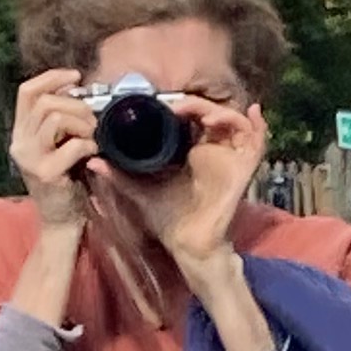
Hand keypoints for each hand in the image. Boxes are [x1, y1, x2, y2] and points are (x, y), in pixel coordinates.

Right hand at [9, 67, 96, 229]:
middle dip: (76, 105)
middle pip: (45, 102)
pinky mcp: (46, 173)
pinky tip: (93, 155)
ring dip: (82, 124)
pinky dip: (89, 145)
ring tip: (92, 138)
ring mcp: (30, 159)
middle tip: (92, 122)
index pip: (27, 92)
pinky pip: (73, 145)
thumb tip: (75, 89)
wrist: (63, 221)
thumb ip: (61, 121)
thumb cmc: (68, 181)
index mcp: (21, 133)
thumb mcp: (59, 145)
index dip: (51, 78)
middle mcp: (20, 143)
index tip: (76, 77)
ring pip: (55, 118)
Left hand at [125, 92, 266, 279]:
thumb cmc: (169, 221)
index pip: (192, 118)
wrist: (187, 246)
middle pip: (212, 115)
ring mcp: (229, 160)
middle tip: (178, 107)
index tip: (164, 104)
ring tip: (205, 116)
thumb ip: (117, 175)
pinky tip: (251, 112)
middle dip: (198, 105)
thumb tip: (92, 160)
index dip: (183, 105)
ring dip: (223, 113)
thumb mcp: (138, 191)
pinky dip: (258, 125)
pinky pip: (257, 142)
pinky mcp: (243, 170)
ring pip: (234, 123)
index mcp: (190, 153)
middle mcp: (212, 152)